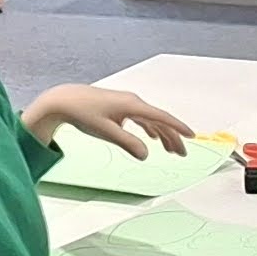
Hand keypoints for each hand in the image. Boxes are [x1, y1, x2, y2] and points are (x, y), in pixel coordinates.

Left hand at [24, 83, 191, 156]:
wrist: (65, 100)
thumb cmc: (83, 113)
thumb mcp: (106, 132)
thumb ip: (128, 143)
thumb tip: (146, 154)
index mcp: (132, 105)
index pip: (161, 117)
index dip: (178, 127)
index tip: (191, 136)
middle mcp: (133, 102)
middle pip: (159, 120)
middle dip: (172, 136)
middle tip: (182, 153)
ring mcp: (126, 103)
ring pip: (151, 120)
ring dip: (162, 134)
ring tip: (170, 150)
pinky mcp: (119, 107)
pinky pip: (141, 118)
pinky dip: (150, 128)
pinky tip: (152, 137)